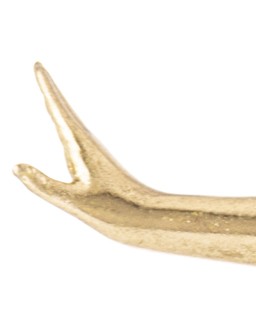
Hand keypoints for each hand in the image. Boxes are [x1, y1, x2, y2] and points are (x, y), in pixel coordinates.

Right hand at [15, 65, 146, 211]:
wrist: (145, 217)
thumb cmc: (114, 210)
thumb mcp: (73, 200)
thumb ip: (43, 185)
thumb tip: (16, 166)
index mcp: (79, 146)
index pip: (58, 111)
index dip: (47, 88)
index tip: (38, 66)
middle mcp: (86, 144)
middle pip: (62, 110)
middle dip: (49, 89)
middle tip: (39, 67)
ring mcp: (91, 153)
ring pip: (69, 121)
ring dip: (56, 103)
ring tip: (46, 88)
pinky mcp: (95, 163)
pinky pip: (74, 134)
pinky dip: (64, 121)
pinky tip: (62, 124)